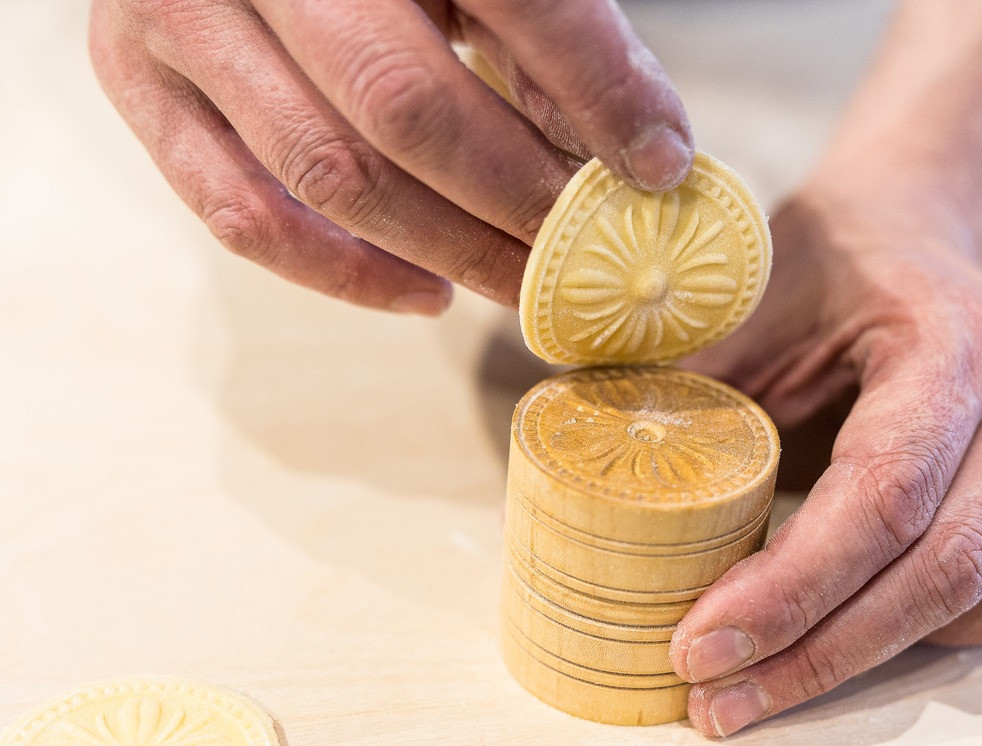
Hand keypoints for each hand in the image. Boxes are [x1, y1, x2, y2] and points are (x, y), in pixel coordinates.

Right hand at [90, 0, 691, 312]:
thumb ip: (547, 35)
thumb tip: (641, 149)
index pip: (515, 0)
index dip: (598, 91)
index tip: (662, 168)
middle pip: (409, 106)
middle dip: (518, 199)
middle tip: (587, 256)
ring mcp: (180, 12)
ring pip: (329, 172)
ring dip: (447, 248)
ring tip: (525, 283)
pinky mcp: (133, 77)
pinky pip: (239, 214)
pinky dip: (343, 274)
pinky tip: (427, 293)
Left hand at [672, 181, 981, 736]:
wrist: (908, 233)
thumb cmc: (820, 272)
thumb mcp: (743, 307)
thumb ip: (683, 391)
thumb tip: (585, 485)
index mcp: (948, 344)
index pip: (883, 493)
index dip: (792, 586)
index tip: (699, 644)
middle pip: (940, 567)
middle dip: (819, 651)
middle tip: (714, 700)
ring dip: (877, 658)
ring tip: (764, 687)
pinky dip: (950, 637)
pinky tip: (863, 639)